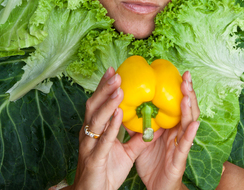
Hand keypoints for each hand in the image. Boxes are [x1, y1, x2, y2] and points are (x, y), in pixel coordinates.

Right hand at [67, 67, 151, 189]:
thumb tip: (155, 125)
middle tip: (116, 73)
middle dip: (105, 88)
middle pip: (94, 105)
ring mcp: (90, 145)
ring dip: (108, 102)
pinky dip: (111, 126)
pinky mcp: (95, 159)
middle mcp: (89, 133)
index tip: (114, 70)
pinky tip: (118, 114)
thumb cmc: (106, 172)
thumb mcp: (126, 152)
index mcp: (95, 129)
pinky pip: (103, 140)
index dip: (105, 87)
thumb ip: (138, 138)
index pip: (99, 103)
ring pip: (96, 119)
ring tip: (119, 88)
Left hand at [134, 71, 199, 189]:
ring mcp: (180, 146)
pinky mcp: (179, 160)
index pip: (177, 104)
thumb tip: (128, 104)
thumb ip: (139, 122)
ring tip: (187, 93)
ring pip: (188, 124)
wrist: (155, 188)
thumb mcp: (142, 138)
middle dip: (188, 92)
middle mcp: (178, 134)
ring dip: (189, 108)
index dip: (180, 89)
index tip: (180, 73)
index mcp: (171, 127)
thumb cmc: (151, 163)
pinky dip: (190, 134)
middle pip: (187, 110)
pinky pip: (185, 145)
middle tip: (186, 76)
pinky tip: (194, 124)